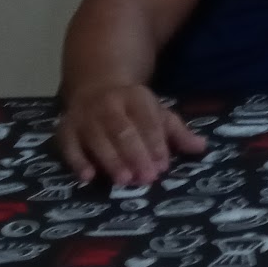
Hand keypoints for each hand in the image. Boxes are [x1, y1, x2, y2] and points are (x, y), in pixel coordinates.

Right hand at [57, 83, 205, 186]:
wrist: (95, 86)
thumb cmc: (133, 108)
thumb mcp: (157, 113)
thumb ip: (177, 132)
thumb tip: (201, 147)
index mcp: (136, 97)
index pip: (147, 121)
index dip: (155, 144)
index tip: (163, 166)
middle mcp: (109, 104)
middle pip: (122, 130)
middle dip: (135, 155)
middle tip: (146, 178)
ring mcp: (85, 116)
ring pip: (98, 138)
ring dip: (111, 160)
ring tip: (124, 180)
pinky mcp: (66, 128)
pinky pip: (69, 145)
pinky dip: (77, 160)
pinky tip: (88, 176)